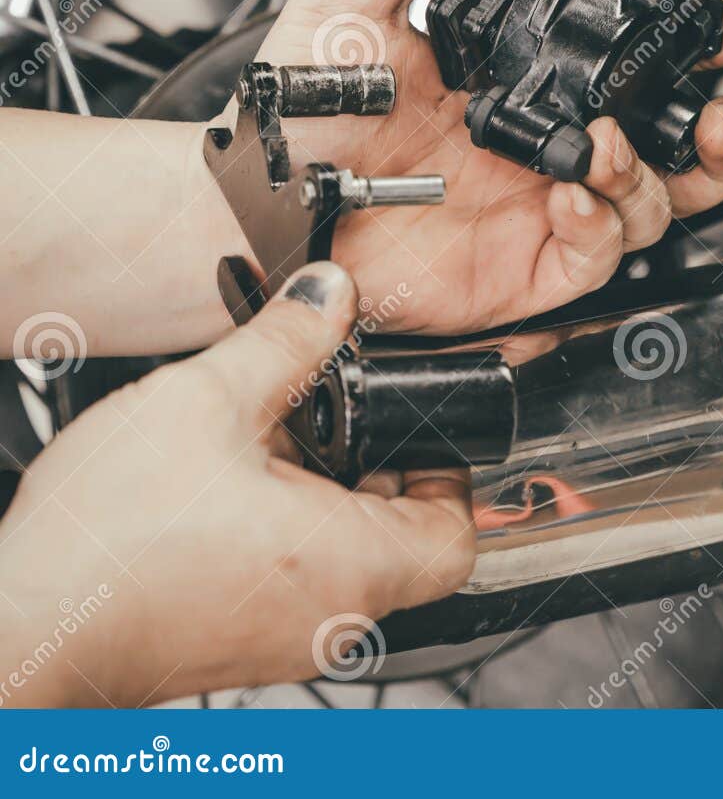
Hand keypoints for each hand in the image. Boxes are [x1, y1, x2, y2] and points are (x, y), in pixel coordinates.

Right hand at [0, 263, 469, 707]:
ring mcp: (284, 643)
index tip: (416, 433)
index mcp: (352, 564)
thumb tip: (327, 296)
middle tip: (336, 425)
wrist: (21, 629)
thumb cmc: (107, 547)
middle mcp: (332, 617)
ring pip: (344, 567)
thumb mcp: (207, 403)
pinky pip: (292, 589)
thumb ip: (285, 342)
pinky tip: (225, 498)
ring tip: (272, 453)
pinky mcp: (234, 648)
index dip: (449, 476)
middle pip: (403, 546)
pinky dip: (280, 541)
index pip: (456, 534)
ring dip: (323, 506)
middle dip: (376, 476)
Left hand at [252, 0, 722, 333]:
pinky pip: (598, 256)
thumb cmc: (305, 111)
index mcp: (530, 78)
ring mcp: (547, 207)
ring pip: (654, 204)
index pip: (639, 60)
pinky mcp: (531, 267)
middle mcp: (552, 143)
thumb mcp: (353, 1)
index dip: (698, 42)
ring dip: (648, 174)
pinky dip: (599, 228)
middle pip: (678, 145)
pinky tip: (568, 198)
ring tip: (605, 145)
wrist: (262, 204)